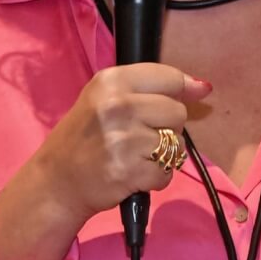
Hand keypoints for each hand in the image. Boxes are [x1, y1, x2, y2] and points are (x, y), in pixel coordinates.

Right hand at [19, 63, 212, 225]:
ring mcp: (122, 139)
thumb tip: (204, 87)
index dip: (181, 91)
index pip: (169, 78)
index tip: (181, 100)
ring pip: (175, 145)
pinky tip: (132, 175)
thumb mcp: (106, 98)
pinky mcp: (128, 171)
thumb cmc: (84, 137)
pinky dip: (154, 179)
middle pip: (178, 113)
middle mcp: (117, 106)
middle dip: (166, 128)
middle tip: (139, 137)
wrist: (56, 181)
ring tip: (133, 157)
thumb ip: (153, 88)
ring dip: (161, 156)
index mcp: (111, 81)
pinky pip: (166, 173)